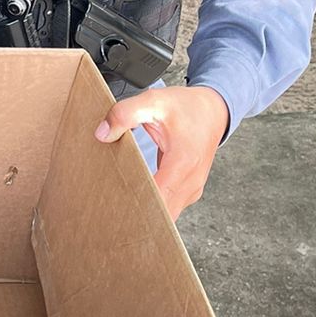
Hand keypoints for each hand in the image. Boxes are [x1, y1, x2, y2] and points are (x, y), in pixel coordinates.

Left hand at [95, 85, 229, 220]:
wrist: (213, 110)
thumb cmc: (185, 107)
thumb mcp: (153, 101)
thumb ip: (124, 114)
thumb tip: (102, 134)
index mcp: (183, 162)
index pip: (158, 199)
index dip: (136, 208)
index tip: (113, 209)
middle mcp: (191, 182)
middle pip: (161, 215)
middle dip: (136, 215)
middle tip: (108, 210)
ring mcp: (192, 190)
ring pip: (166, 215)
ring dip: (144, 212)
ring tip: (118, 203)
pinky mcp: (188, 192)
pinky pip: (169, 208)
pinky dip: (152, 206)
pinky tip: (133, 196)